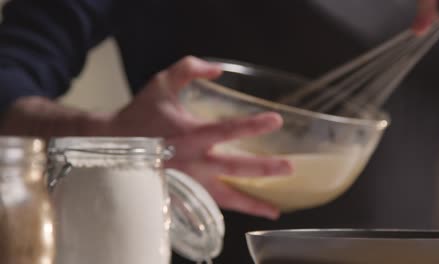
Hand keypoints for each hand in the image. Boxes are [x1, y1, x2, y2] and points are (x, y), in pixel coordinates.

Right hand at [104, 56, 291, 218]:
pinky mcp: (182, 194)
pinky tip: (246, 209)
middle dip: (264, 169)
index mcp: (188, 134)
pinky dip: (229, 208)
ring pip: (224, 197)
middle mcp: (192, 161)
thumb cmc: (140, 114)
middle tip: (289, 168)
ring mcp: (188, 182)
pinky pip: (210, 204)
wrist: (112, 144)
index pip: (227, 130)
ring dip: (251, 203)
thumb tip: (218, 69)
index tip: (276, 120)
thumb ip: (188, 69)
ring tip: (273, 208)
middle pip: (234, 169)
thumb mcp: (161, 83)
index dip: (253, 126)